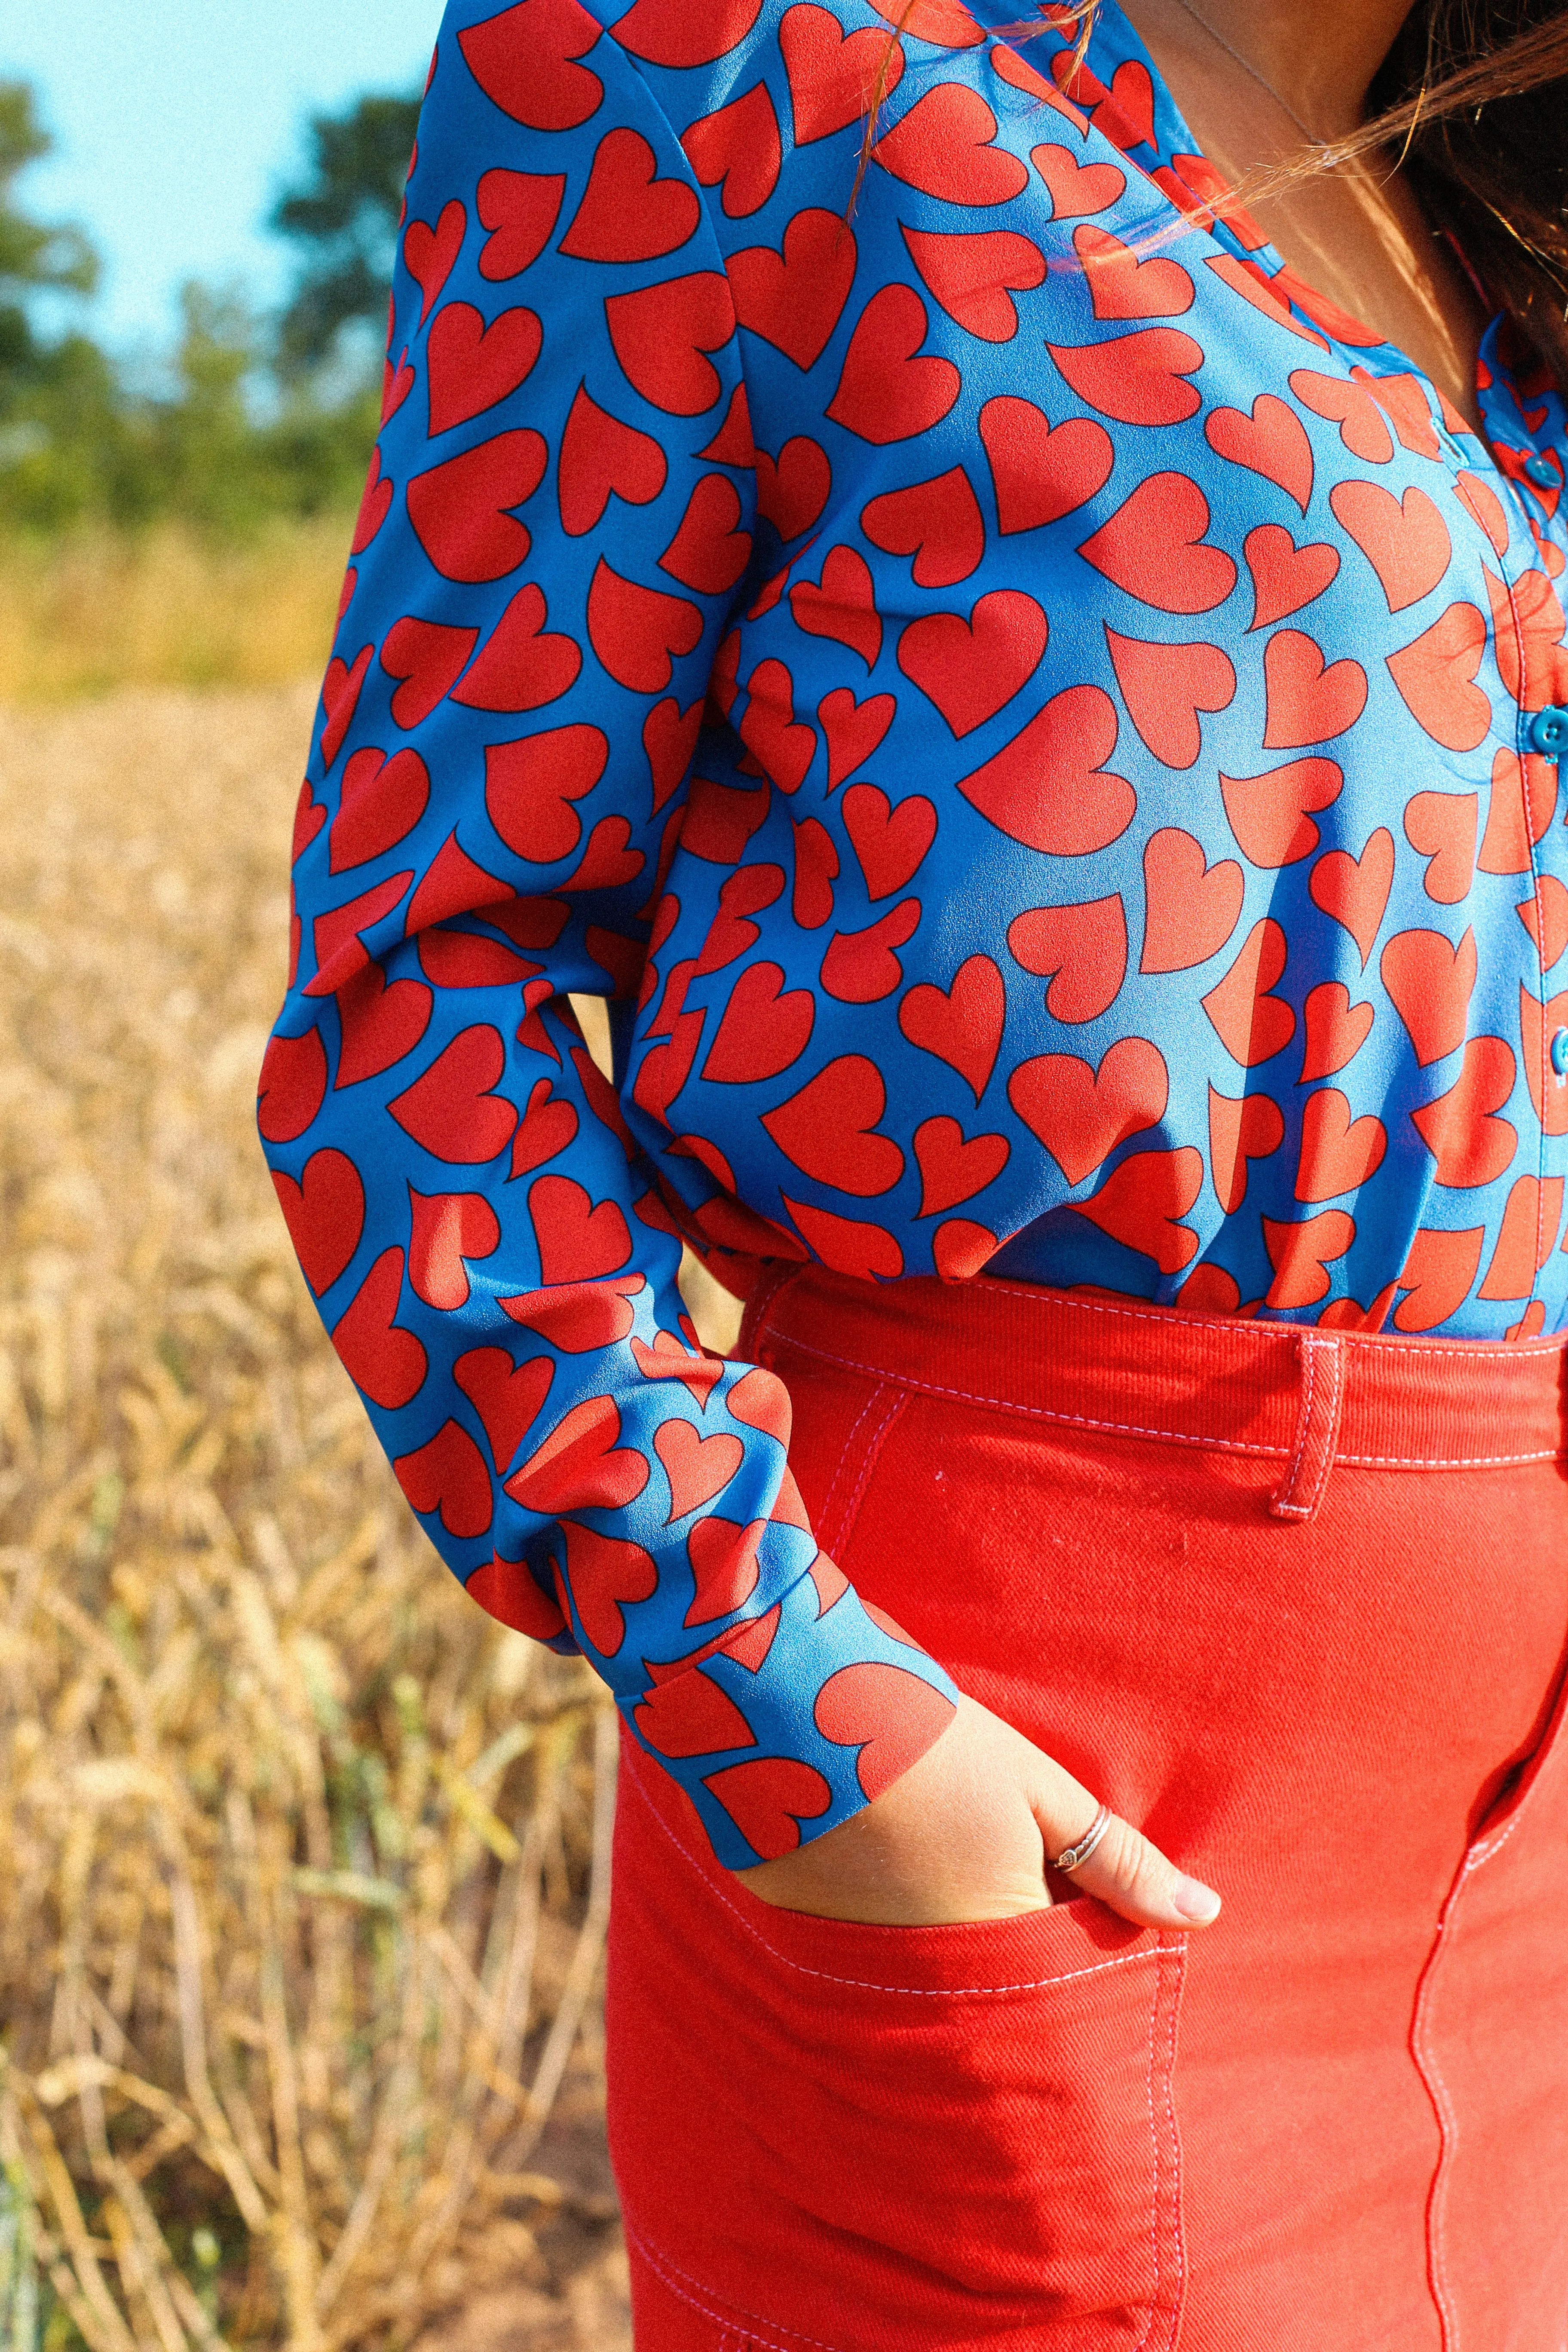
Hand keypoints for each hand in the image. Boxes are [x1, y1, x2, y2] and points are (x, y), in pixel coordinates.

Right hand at [736, 1693, 1221, 1930]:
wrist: (789, 1707)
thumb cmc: (927, 1739)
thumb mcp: (1036, 1787)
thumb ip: (1117, 1859)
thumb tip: (1204, 1915)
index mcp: (1005, 1938)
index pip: (1068, 1971)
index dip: (1080, 1933)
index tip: (1075, 1892)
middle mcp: (936, 1977)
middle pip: (1001, 1984)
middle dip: (1019, 1950)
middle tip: (1002, 1874)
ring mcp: (865, 1966)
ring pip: (934, 1976)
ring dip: (948, 1941)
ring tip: (937, 1866)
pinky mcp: (807, 1941)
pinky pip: (869, 1958)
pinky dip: (882, 1928)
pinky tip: (877, 1866)